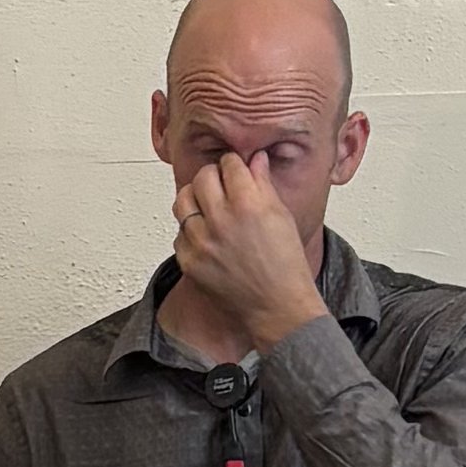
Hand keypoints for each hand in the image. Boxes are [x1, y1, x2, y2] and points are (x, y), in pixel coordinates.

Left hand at [169, 150, 327, 355]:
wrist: (277, 306)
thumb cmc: (285, 265)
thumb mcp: (281, 216)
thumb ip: (263, 183)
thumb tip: (255, 159)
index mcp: (248, 204)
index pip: (229, 164)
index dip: (234, 164)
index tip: (236, 169)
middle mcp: (221, 220)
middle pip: (202, 177)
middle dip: (213, 176)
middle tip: (222, 186)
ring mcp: (201, 242)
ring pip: (183, 201)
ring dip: (196, 199)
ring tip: (209, 208)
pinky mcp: (189, 261)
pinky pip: (180, 233)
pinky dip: (192, 231)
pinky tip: (208, 236)